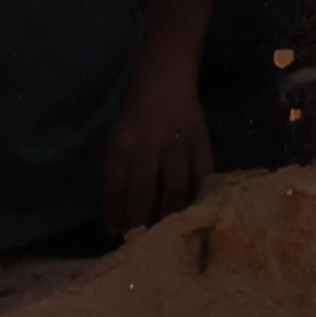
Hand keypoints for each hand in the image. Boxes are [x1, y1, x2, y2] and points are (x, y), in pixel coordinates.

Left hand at [105, 56, 214, 229]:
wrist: (165, 79)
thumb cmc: (135, 110)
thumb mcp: (118, 136)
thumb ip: (120, 166)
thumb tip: (122, 204)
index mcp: (121, 145)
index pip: (115, 189)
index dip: (115, 214)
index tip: (113, 232)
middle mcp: (148, 147)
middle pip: (143, 195)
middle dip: (138, 221)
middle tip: (137, 238)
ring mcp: (177, 146)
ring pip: (173, 191)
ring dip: (166, 214)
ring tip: (162, 228)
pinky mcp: (202, 143)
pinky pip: (200, 177)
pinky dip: (195, 195)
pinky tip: (189, 208)